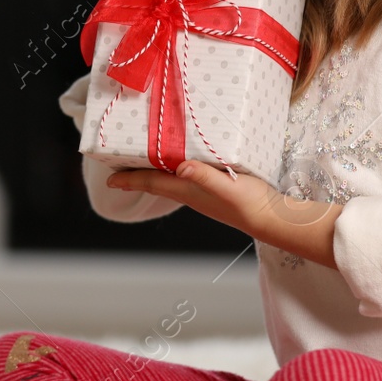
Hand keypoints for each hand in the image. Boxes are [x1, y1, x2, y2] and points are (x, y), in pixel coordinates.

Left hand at [108, 161, 344, 267]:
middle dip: (136, 174)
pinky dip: (176, 169)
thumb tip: (180, 168)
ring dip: (154, 172)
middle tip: (119, 165)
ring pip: (170, 180)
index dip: (130, 179)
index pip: (152, 182)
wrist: (271, 219)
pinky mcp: (216, 190)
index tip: (109, 177)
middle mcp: (191, 193)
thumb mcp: (228, 186)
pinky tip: (184, 162)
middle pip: (156, 182)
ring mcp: (203, 194)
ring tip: (144, 161)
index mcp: (189, 190)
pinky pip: (187, 178)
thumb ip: (205, 176)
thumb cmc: (250, 203)